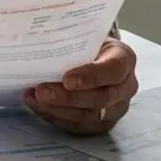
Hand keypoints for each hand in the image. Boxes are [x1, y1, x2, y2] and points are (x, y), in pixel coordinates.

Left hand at [23, 38, 137, 134]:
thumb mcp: (87, 33)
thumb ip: (71, 35)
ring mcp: (116, 108)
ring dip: (58, 109)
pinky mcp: (103, 124)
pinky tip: (38, 106)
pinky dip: (55, 117)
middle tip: (41, 91)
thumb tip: (38, 35)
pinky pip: (79, 126)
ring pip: (88, 116)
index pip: (113, 70)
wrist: (96, 57)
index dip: (90, 76)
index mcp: (124, 59)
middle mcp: (126, 86)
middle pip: (100, 98)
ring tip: (34, 98)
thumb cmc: (90, 44)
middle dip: (67, 97)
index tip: (66, 79)